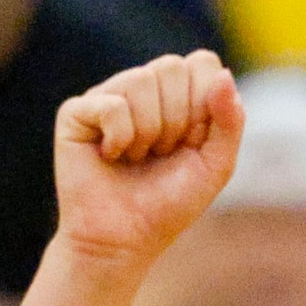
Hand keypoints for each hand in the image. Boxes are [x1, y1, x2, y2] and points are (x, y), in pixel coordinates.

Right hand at [54, 52, 243, 266]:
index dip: (203, 106)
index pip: (202, 63)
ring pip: (140, 80)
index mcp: (176, 92)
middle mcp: (141, 88)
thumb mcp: (215, 165)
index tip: (189, 143)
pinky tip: (110, 156)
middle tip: (159, 154)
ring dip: (146, 132)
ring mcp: (106, 97)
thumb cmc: (167, 206)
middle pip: (172, 67)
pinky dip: (120, 137)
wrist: (122, 243)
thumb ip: (230, 120)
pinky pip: (111, 105)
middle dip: (175, 120)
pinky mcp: (75, 114)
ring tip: (135, 158)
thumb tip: (223, 75)